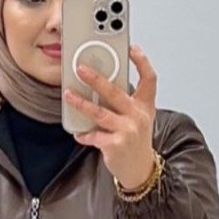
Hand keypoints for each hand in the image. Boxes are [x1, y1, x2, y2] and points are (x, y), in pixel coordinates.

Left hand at [63, 43, 156, 190]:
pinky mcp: (116, 145)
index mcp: (145, 106)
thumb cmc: (135, 141)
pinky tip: (78, 133)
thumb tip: (99, 84)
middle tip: (80, 69)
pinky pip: (94, 135)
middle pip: (116, 92)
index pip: (149, 79)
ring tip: (69, 95)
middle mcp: (138, 116)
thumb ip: (124, 102)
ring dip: (81, 103)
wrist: (139, 170)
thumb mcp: (138, 118)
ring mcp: (128, 131)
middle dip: (96, 79)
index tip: (131, 49)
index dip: (142, 62)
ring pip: (100, 113)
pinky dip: (84, 134)